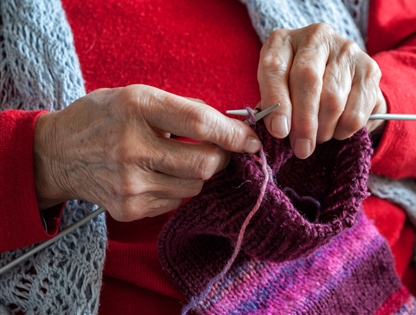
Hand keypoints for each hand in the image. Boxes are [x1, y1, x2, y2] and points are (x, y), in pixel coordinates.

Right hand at [33, 85, 260, 220]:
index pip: (200, 124)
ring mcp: (129, 183)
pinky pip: (177, 201)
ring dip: (199, 173)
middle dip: (222, 158)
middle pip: (205, 164)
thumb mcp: (139, 96)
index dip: (233, 134)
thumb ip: (185, 109)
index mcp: (137, 108)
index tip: (252, 140)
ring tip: (177, 159)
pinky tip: (157, 175)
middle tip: (218, 151)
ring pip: (196, 186)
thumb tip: (233, 125)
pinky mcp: (129, 209)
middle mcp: (132, 147)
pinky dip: (178, 188)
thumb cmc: (105, 118)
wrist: (57, 154)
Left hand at [257, 23, 386, 158]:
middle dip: (303, 121)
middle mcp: (315, 37)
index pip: (274, 67)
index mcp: (283, 41)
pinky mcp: (369, 69)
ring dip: (324, 128)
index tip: (279, 131)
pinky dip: (345, 129)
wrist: (341, 84)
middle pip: (307, 80)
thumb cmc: (299, 92)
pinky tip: (337, 130)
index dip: (277, 102)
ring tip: (319, 137)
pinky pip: (356, 110)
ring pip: (333, 98)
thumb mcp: (280, 94)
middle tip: (302, 148)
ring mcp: (345, 50)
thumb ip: (274, 108)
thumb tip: (278, 129)